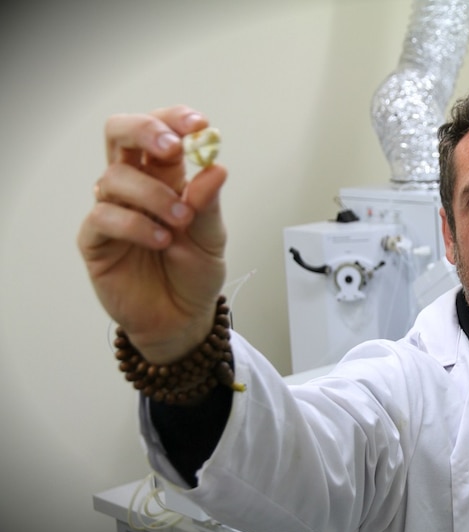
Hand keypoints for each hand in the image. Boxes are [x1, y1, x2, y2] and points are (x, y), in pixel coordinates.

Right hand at [78, 105, 228, 362]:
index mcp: (166, 178)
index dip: (174, 120)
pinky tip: (161, 240)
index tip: (199, 125)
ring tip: (181, 221)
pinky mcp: (96, 240)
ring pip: (115, 176)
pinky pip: (104, 217)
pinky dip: (136, 225)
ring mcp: (113, 210)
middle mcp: (136, 187)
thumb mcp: (213, 238)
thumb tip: (215, 167)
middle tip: (171, 147)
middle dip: (144, 129)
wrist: (183, 318)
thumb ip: (210, 204)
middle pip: (121, 135)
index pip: (160, 132)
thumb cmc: (196, 274)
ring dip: (153, 194)